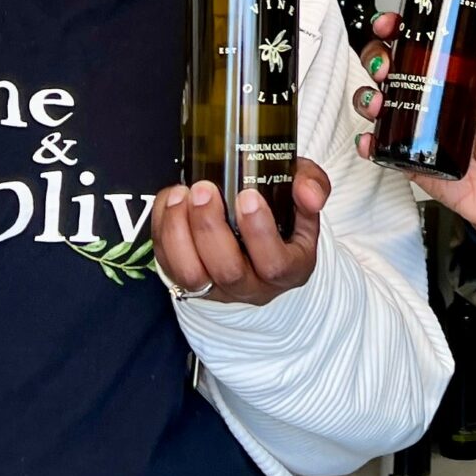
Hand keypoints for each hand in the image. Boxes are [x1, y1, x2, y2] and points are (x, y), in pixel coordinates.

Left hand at [151, 158, 329, 305]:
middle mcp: (252, 287)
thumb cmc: (282, 218)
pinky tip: (171, 200)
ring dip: (180, 232)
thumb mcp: (303, 199)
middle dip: (211, 227)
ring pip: (191, 275)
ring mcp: (216, 288)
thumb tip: (308, 192)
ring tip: (181, 194)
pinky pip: (166, 262)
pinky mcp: (185, 281)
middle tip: (205, 190)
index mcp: (288, 270)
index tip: (247, 195)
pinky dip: (163, 229)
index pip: (275, 264)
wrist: (257, 245)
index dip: (259, 232)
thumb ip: (312, 186)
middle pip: (228, 272)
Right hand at [351, 12, 475, 240]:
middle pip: (388, 69)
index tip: (391, 24)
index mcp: (451, 80)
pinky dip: (368, 143)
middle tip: (384, 66)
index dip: (398, 30)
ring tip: (377, 103)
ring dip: (367, 98)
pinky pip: (380, 148)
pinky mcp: (408, 158)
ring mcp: (414, 128)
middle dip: (376, 59)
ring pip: (377, 103)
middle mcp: (428, 99)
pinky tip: (369, 142)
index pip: (419, 46)